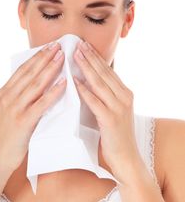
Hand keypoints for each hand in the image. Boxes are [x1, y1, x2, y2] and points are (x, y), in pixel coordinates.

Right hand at [0, 42, 66, 172]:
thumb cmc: (7, 135)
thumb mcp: (9, 110)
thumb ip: (19, 97)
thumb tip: (37, 83)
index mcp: (4, 92)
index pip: (22, 69)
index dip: (37, 57)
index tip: (49, 46)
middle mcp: (8, 97)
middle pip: (30, 72)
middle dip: (45, 57)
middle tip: (58, 46)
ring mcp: (14, 108)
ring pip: (35, 84)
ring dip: (50, 69)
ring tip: (62, 58)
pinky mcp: (22, 121)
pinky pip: (41, 103)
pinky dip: (53, 92)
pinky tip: (63, 84)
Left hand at [73, 40, 140, 181]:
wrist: (126, 158)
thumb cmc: (115, 135)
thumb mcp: (113, 110)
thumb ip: (104, 96)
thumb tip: (87, 80)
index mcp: (124, 93)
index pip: (108, 70)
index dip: (95, 57)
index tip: (83, 44)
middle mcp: (124, 97)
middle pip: (104, 72)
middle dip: (89, 57)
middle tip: (77, 43)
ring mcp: (118, 108)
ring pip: (99, 83)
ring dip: (86, 68)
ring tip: (74, 55)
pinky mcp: (111, 120)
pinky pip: (95, 102)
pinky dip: (84, 91)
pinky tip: (74, 82)